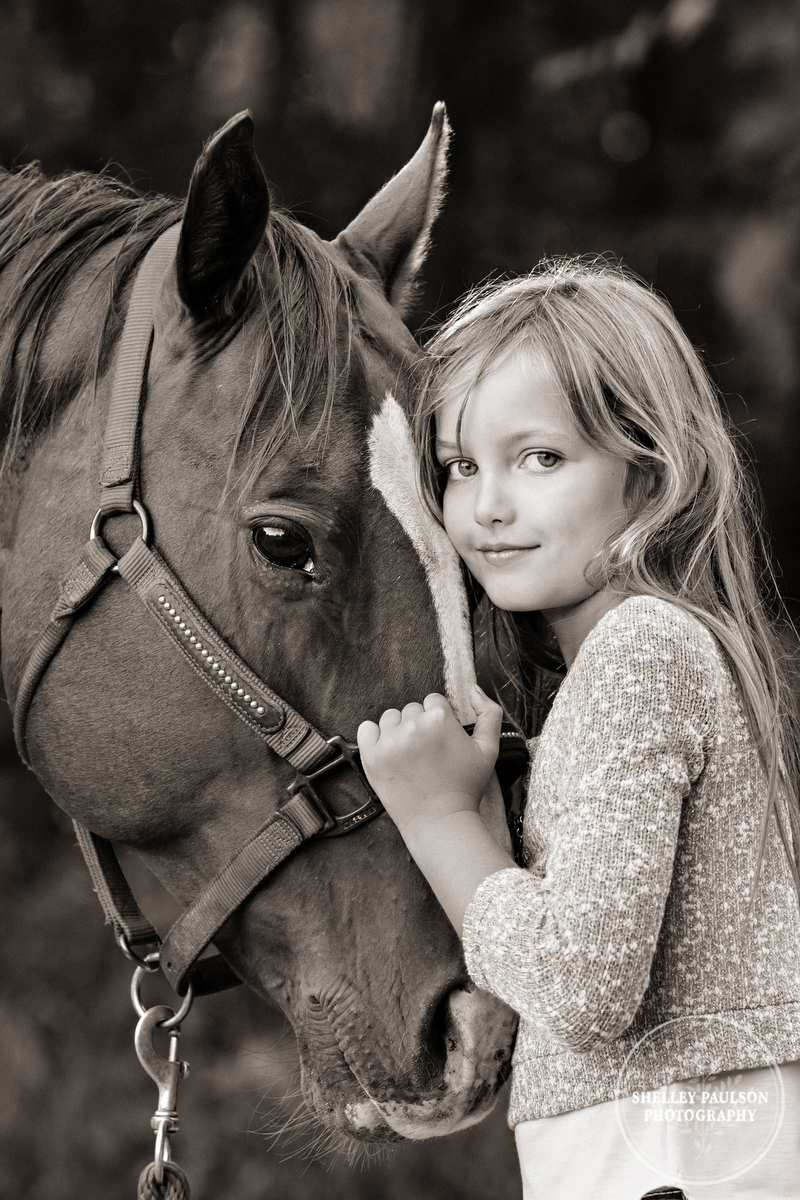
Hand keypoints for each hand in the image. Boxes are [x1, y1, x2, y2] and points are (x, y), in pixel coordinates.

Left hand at [356, 685, 502, 839]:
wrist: (441, 821)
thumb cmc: (466, 787)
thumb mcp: (489, 749)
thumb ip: (489, 713)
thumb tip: (473, 688)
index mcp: (440, 718)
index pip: (433, 702)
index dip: (439, 721)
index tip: (440, 741)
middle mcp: (413, 725)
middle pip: (412, 709)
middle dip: (419, 726)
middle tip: (427, 753)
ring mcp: (389, 741)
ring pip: (390, 718)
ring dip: (398, 731)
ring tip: (410, 756)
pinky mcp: (371, 756)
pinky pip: (366, 729)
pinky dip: (374, 737)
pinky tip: (388, 752)